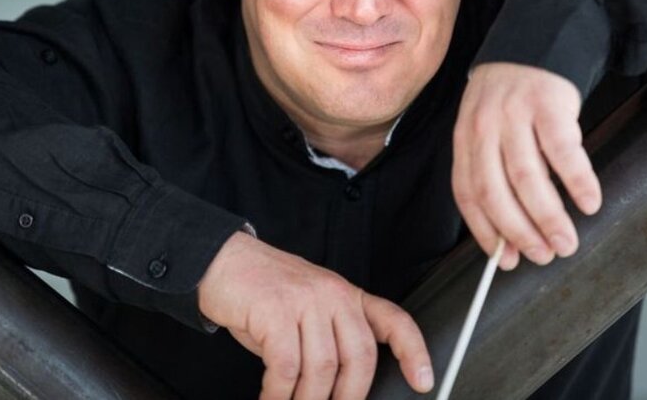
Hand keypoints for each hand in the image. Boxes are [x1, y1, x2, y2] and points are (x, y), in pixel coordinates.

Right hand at [198, 232, 432, 398]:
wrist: (222, 261)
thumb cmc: (264, 292)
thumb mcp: (308, 307)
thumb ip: (329, 336)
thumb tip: (341, 387)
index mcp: (346, 295)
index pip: (393, 320)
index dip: (414, 352)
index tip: (424, 381)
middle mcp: (332, 294)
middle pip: (358, 357)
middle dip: (348, 397)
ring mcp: (305, 300)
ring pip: (321, 368)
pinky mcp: (275, 310)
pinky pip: (286, 367)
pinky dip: (278, 393)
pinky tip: (270, 397)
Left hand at [452, 63, 600, 269]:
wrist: (534, 43)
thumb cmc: (511, 100)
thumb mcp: (486, 129)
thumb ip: (491, 173)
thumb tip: (509, 238)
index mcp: (465, 138)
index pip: (467, 193)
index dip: (484, 230)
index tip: (505, 260)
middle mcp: (484, 127)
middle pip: (495, 190)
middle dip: (519, 231)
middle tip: (543, 256)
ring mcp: (515, 114)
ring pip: (527, 177)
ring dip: (548, 217)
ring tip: (566, 242)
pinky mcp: (549, 103)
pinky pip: (562, 150)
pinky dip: (577, 181)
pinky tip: (589, 202)